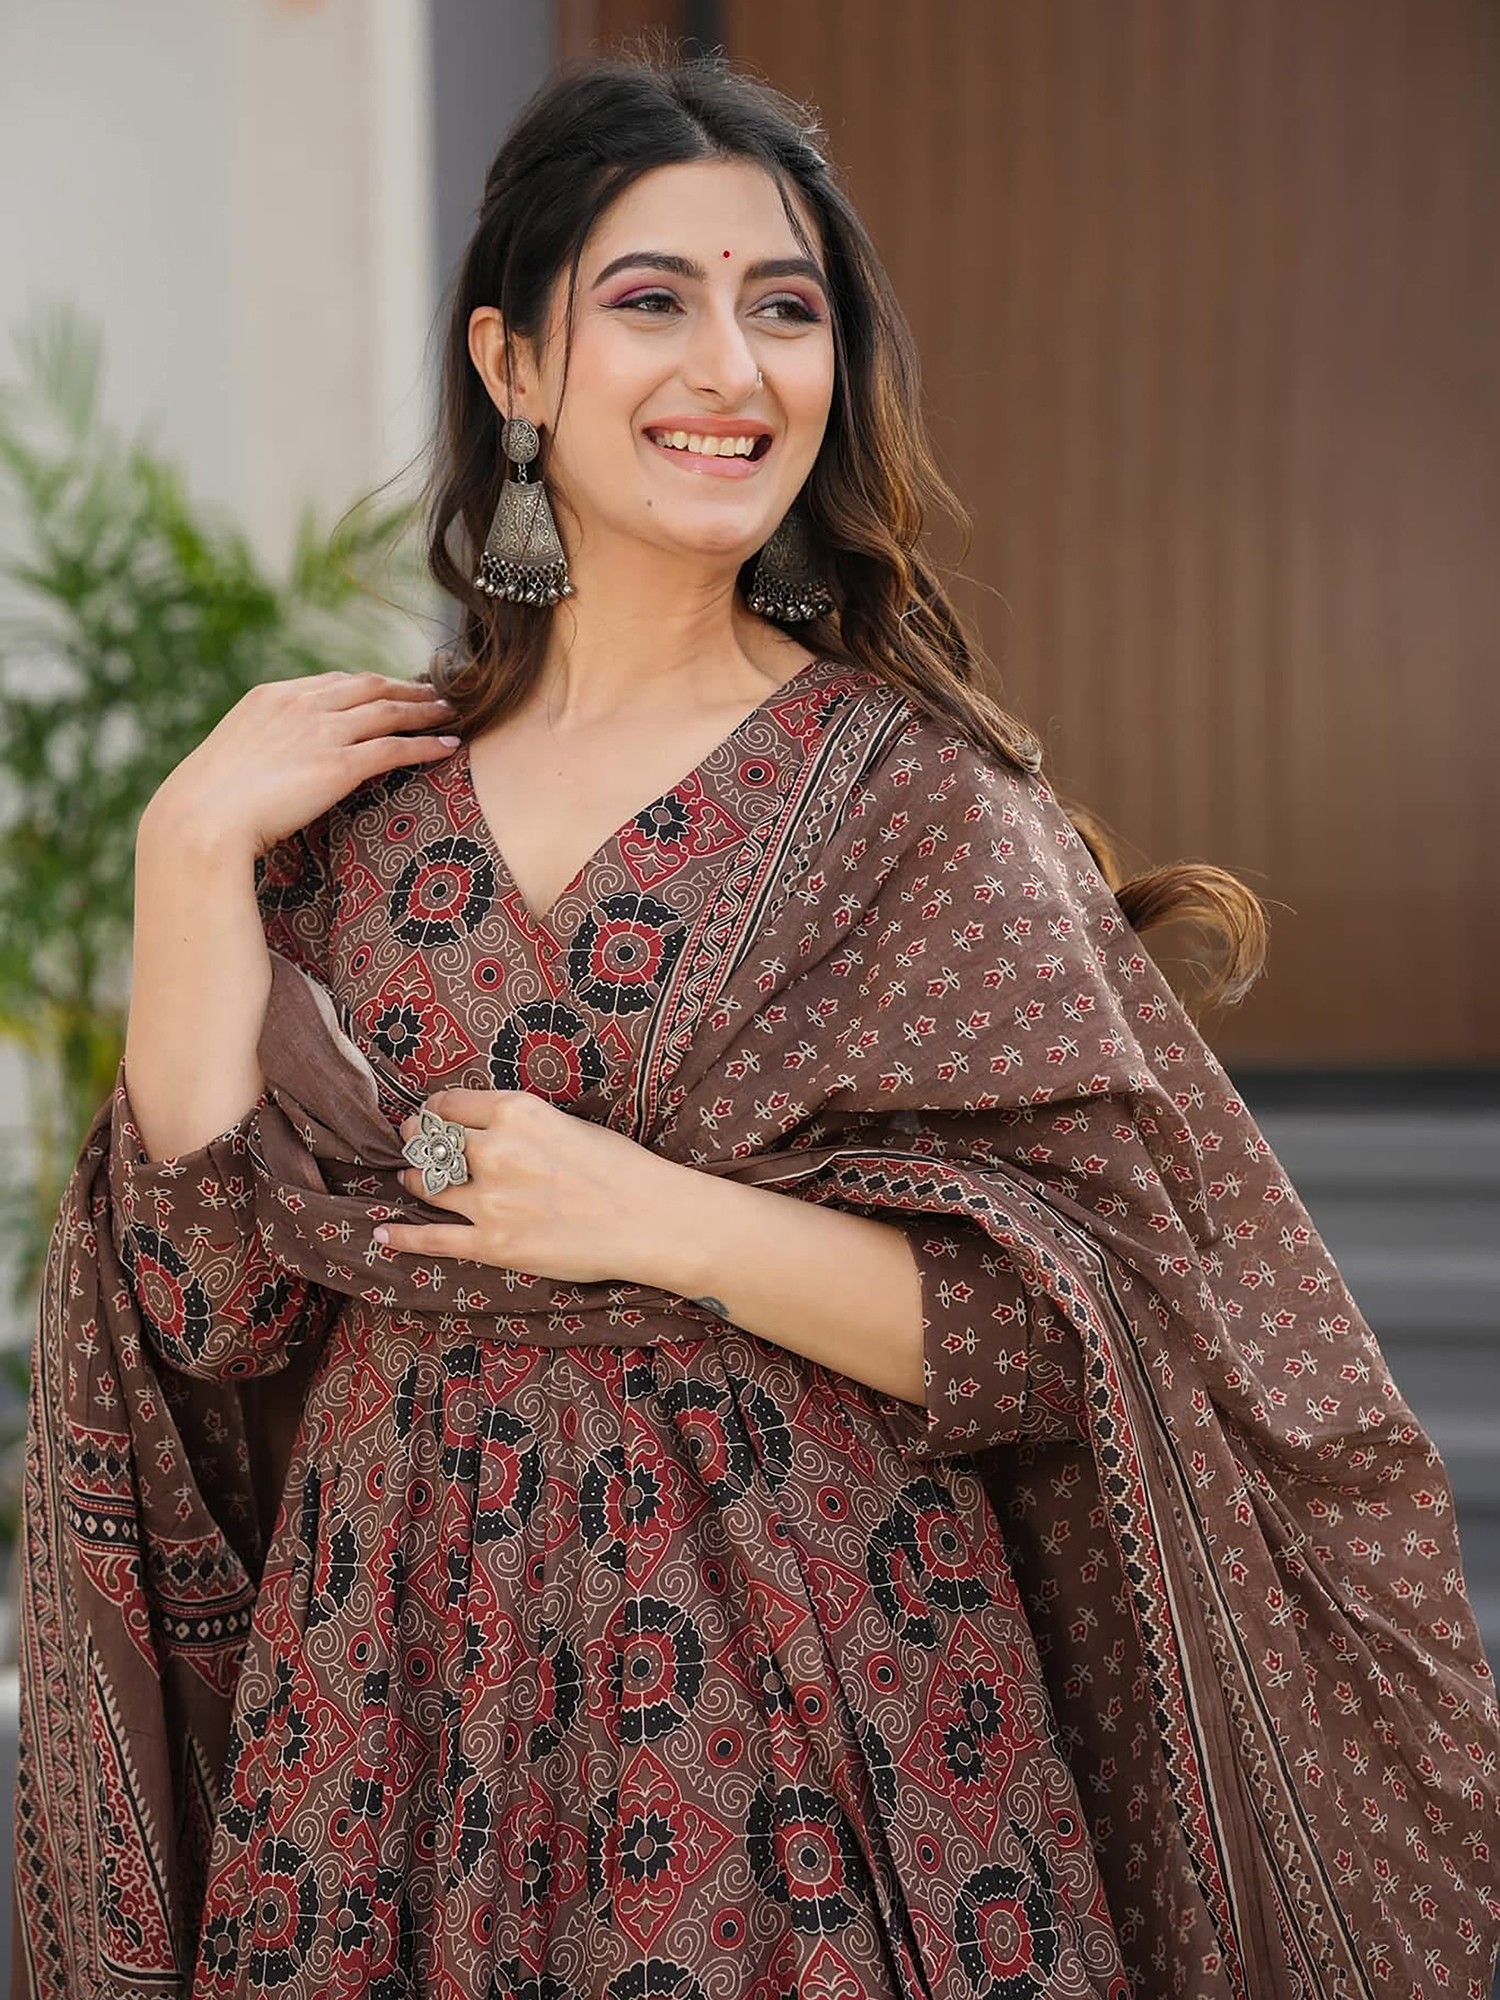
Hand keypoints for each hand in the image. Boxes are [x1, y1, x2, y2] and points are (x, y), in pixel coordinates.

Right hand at [143, 669, 459, 861]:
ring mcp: (321, 732)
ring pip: (389, 711)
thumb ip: (264, 745)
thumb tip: (275, 763)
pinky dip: (427, 744)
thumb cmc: (208, 803)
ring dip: (425, 710)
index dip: (371, 684)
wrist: (202, 820)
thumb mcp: (235, 756)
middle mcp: (300, 705)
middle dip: (406, 688)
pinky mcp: (338, 765)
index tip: (391, 689)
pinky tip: (449, 746)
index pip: (334, 681)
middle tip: (435, 693)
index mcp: (272, 696)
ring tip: (451, 713)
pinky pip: (395, 748)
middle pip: (370, 686)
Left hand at [374, 1087, 679, 1286]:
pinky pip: (433, 1239)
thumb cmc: (620, 1167)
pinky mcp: (493, 1244)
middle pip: (427, 1141)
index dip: (434, 1112)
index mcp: (515, 1112)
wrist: (649, 1217)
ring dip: (413, 1182)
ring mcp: (490, 1200)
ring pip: (425, 1185)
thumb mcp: (566, 1122)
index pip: (448, 1104)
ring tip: (412, 1182)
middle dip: (416, 1142)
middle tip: (414, 1146)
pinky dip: (403, 1237)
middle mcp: (494, 1151)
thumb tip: (488, 1129)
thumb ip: (521, 1124)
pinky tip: (382, 1234)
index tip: (432, 1118)